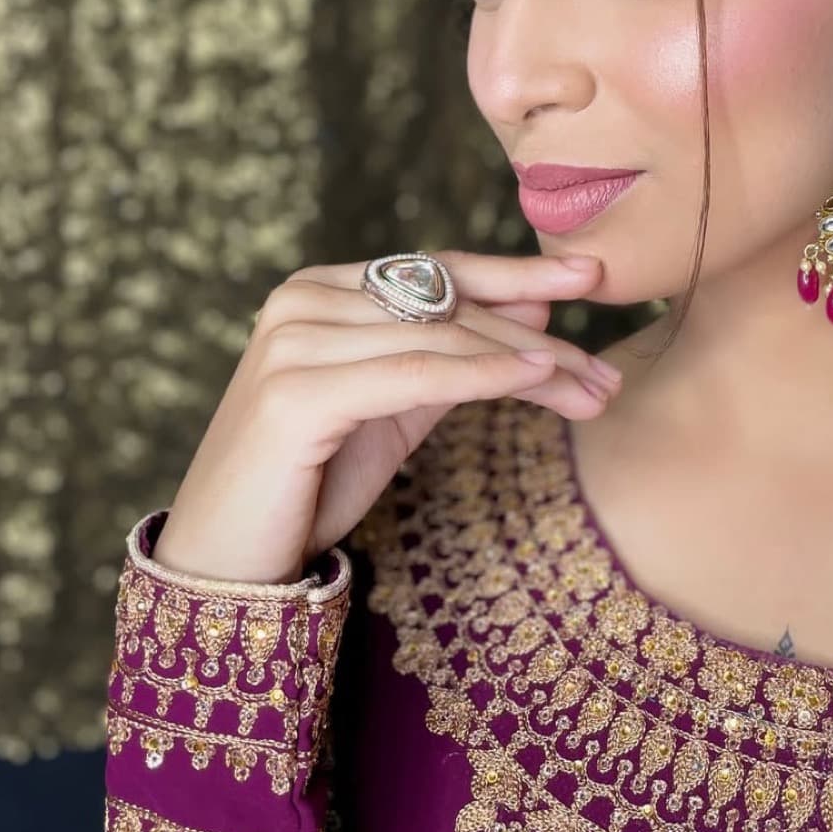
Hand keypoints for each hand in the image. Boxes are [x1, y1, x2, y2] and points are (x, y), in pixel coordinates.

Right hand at [151, 250, 617, 583]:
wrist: (227, 559)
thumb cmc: (310, 484)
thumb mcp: (393, 407)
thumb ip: (452, 355)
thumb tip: (537, 307)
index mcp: (320, 289)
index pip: (436, 272)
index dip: (516, 273)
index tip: (590, 278)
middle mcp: (302, 299)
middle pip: (448, 305)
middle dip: (537, 337)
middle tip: (606, 373)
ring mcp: (294, 338)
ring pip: (442, 337)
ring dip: (530, 362)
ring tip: (593, 389)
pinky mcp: (297, 390)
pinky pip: (417, 374)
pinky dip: (484, 375)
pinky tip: (539, 377)